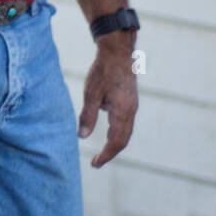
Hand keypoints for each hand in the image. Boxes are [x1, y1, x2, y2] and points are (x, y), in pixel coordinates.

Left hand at [77, 36, 138, 167]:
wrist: (118, 51)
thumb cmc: (103, 71)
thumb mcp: (91, 93)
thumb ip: (88, 116)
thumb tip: (82, 137)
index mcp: (122, 112)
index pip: (116, 142)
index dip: (106, 155)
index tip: (95, 164)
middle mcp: (131, 111)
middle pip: (123, 140)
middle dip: (110, 153)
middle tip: (96, 161)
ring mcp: (133, 106)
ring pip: (126, 132)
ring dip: (115, 144)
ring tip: (102, 152)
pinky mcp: (131, 101)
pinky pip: (127, 123)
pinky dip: (118, 133)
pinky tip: (109, 132)